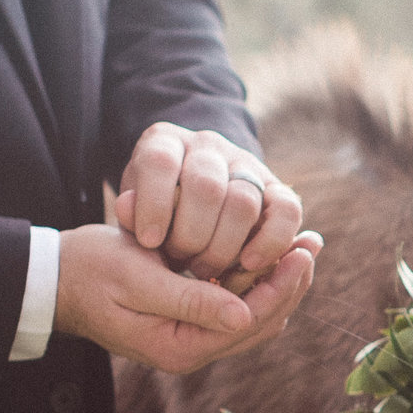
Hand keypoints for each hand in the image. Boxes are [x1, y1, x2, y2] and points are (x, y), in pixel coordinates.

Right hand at [53, 221, 322, 373]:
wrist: (55, 280)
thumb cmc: (90, 271)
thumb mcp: (137, 279)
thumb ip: (190, 300)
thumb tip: (244, 314)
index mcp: (180, 347)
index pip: (249, 321)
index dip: (281, 285)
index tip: (303, 250)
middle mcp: (191, 351)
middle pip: (260, 323)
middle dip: (290, 283)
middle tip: (314, 243)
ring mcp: (190, 339)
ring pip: (252, 315)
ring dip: (278, 282)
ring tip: (303, 245)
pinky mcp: (188, 322)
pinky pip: (235, 307)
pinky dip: (256, 282)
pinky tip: (271, 255)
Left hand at [115, 122, 303, 285]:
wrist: (191, 204)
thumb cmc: (156, 216)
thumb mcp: (134, 212)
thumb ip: (131, 214)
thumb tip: (125, 209)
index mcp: (165, 142)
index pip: (161, 163)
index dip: (155, 204)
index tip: (149, 242)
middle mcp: (208, 146)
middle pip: (206, 186)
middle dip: (192, 235)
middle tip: (183, 263)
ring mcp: (246, 164)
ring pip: (244, 201)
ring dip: (225, 246)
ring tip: (207, 270)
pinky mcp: (278, 189)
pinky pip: (287, 210)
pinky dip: (272, 241)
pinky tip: (249, 264)